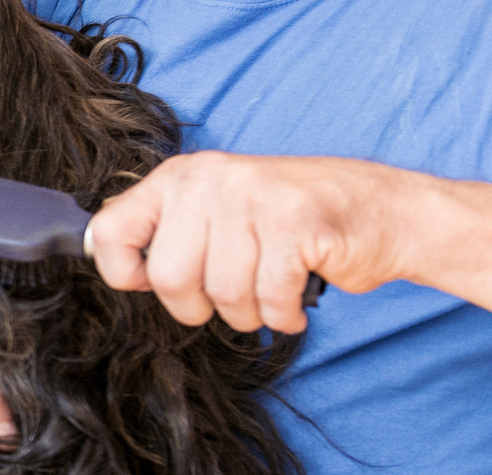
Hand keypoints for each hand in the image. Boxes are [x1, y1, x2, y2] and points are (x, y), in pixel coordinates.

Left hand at [85, 151, 421, 333]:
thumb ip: (169, 234)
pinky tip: (294, 300)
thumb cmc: (292, 223)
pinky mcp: (296, 222)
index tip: (153, 282)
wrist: (383, 210)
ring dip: (251, 313)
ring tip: (270, 292)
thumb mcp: (217, 213)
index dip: (125, 275)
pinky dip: (284, 315)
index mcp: (180, 177)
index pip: (109, 232)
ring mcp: (253, 197)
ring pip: (223, 294)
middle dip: (199, 307)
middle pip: (169, 278)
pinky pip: (270, 299)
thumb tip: (114, 268)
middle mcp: (210, 178)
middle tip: (230, 297)